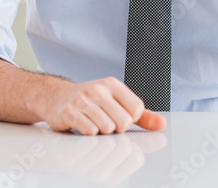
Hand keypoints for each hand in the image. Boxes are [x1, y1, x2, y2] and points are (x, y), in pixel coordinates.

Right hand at [34, 76, 165, 134]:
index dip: (130, 119)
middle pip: (123, 121)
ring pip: (107, 128)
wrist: (56, 97)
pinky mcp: (69, 112)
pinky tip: (84, 126)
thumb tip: (162, 124)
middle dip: (116, 128)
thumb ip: (141, 115)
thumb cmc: (90, 101)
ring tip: (94, 123)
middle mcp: (98, 89)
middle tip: (105, 122)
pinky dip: (89, 133)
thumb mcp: (116, 102)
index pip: (136, 108)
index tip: (120, 117)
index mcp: (113, 84)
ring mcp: (83, 100)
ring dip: (101, 131)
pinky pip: (90, 131)